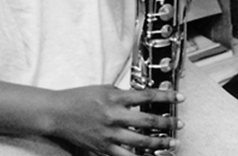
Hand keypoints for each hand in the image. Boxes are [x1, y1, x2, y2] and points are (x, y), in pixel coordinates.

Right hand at [47, 85, 182, 155]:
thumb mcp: (105, 89)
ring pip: (140, 142)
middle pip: (148, 121)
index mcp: (115, 98)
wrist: (57, 113)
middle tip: (179, 124)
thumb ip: (124, 94)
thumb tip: (145, 97)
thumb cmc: (80, 98)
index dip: (166, 96)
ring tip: (172, 143)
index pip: (147, 96)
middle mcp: (114, 117)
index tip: (179, 98)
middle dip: (168, 123)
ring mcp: (108, 134)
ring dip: (159, 143)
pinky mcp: (102, 148)